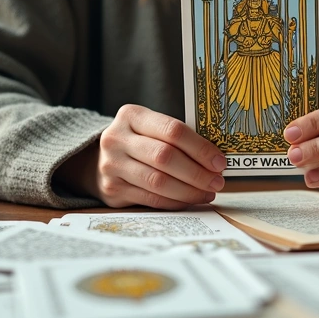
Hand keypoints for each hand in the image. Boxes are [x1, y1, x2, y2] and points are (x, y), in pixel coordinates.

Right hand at [91, 104, 227, 209]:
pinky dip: (175, 201)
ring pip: (158, 181)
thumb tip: (215, 159)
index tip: (219, 161)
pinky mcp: (112, 188)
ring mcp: (112, 164)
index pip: (172, 130)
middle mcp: (117, 138)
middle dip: (197, 172)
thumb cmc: (138, 142)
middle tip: (217, 181)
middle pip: (165, 157)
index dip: (200, 148)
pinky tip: (190, 200)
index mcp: (131, 115)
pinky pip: (151, 198)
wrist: (99, 160)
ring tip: (207, 192)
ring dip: (189, 190)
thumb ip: (176, 138)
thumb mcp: (150, 128)